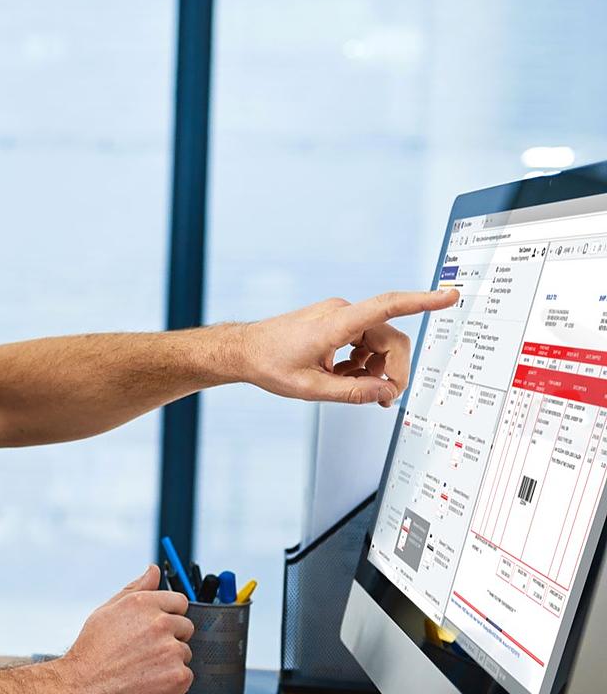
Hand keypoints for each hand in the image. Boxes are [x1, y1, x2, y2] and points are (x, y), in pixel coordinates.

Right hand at [50, 565, 192, 693]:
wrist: (87, 687)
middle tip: (147, 649)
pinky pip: (186, 674)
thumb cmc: (93, 652)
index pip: (179, 601)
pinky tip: (151, 679)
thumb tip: (153, 571)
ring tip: (144, 665)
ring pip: (184, 651)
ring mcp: (170, 649)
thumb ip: (135, 588)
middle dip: (172, 636)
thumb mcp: (107, 611)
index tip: (160, 626)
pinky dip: (172, 680)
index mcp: (143, 604)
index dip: (169, 614)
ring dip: (171, 659)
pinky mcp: (177, 674)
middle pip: (185, 626)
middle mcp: (159, 623)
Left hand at [237, 289, 458, 406]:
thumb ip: (353, 393)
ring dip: (373, 368)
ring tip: (349, 387)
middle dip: (392, 369)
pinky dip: (361, 363)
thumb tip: (387, 393)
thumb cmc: (270, 365)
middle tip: (383, 397)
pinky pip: (364, 342)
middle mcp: (342, 313)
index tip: (449, 295)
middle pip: (390, 339)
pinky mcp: (336, 323)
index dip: (422, 301)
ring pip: (378, 343)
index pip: (388, 306)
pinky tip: (341, 377)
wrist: (244, 351)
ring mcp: (339, 316)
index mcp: (337, 323)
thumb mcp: (311, 389)